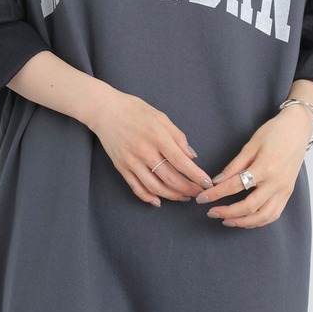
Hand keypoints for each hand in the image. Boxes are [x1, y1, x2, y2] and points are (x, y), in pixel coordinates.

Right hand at [88, 88, 213, 206]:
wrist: (106, 111)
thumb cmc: (135, 110)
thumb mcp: (161, 117)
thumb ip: (178, 137)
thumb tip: (192, 156)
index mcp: (158, 137)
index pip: (181, 162)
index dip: (196, 175)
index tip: (207, 182)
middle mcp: (145, 152)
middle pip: (171, 179)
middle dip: (188, 189)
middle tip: (199, 192)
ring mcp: (132, 162)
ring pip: (155, 187)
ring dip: (173, 196)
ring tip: (184, 197)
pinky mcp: (122, 167)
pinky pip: (137, 188)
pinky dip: (149, 198)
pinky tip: (159, 201)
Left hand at [195, 105, 312, 227]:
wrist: (298, 129)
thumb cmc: (274, 132)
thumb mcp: (251, 145)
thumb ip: (234, 165)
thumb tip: (217, 181)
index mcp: (265, 168)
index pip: (235, 186)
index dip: (216, 194)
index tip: (202, 199)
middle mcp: (277, 183)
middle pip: (249, 207)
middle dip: (227, 212)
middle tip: (211, 212)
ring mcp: (284, 190)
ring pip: (263, 217)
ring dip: (243, 222)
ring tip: (226, 220)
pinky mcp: (288, 193)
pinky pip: (273, 214)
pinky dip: (258, 221)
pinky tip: (245, 219)